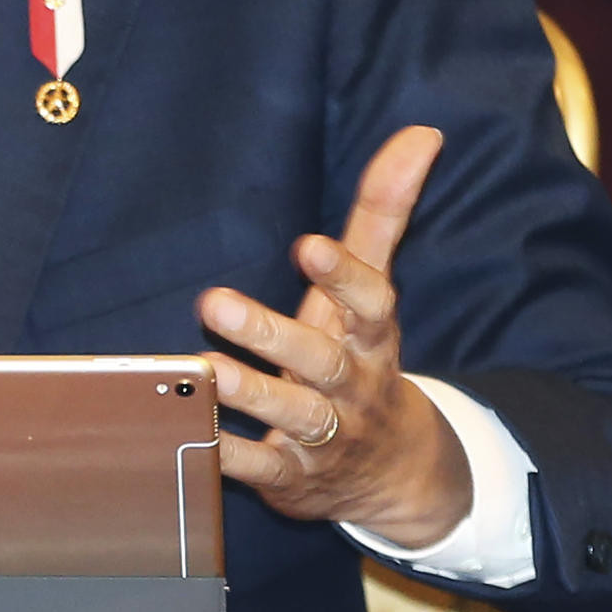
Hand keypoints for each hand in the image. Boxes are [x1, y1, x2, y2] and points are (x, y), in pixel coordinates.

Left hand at [195, 125, 472, 548]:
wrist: (396, 475)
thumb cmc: (363, 357)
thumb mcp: (373, 290)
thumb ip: (384, 212)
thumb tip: (421, 133)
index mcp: (373, 337)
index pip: (371, 303)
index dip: (343, 277)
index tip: (310, 246)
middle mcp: (352, 386)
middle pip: (319, 360)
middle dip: (270, 334)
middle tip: (214, 301)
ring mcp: (325, 436)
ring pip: (289, 415)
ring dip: (245, 393)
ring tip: (200, 366)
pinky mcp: (293, 478)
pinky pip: (258, 469)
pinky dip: (225, 455)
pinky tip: (190, 430)